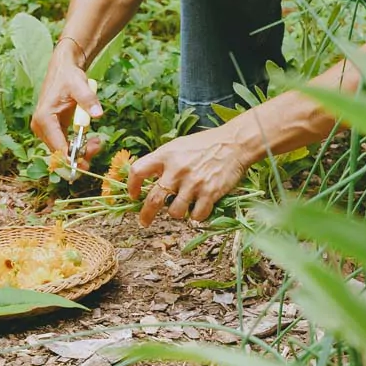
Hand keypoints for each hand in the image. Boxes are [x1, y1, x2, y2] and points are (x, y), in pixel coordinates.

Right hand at [30, 42, 103, 173]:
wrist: (63, 69)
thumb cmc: (69, 76)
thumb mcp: (80, 85)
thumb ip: (88, 100)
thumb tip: (98, 114)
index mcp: (44, 118)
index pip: (57, 147)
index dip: (71, 159)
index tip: (86, 164)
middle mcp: (41, 127)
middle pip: (60, 152)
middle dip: (80, 154)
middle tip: (98, 144)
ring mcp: (45, 129)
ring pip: (62, 151)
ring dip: (80, 151)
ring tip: (97, 142)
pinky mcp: (52, 129)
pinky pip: (64, 144)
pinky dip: (77, 146)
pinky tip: (91, 140)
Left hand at [127, 125, 249, 226]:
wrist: (233, 143)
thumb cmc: (204, 144)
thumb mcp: (178, 146)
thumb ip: (162, 161)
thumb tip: (147, 178)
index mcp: (165, 155)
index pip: (138, 171)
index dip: (132, 186)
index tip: (134, 195)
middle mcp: (176, 170)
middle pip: (153, 199)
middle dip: (146, 215)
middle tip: (144, 222)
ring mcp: (193, 183)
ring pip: (174, 212)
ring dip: (175, 214)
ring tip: (180, 209)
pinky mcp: (209, 193)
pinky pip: (196, 216)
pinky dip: (196, 216)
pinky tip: (199, 209)